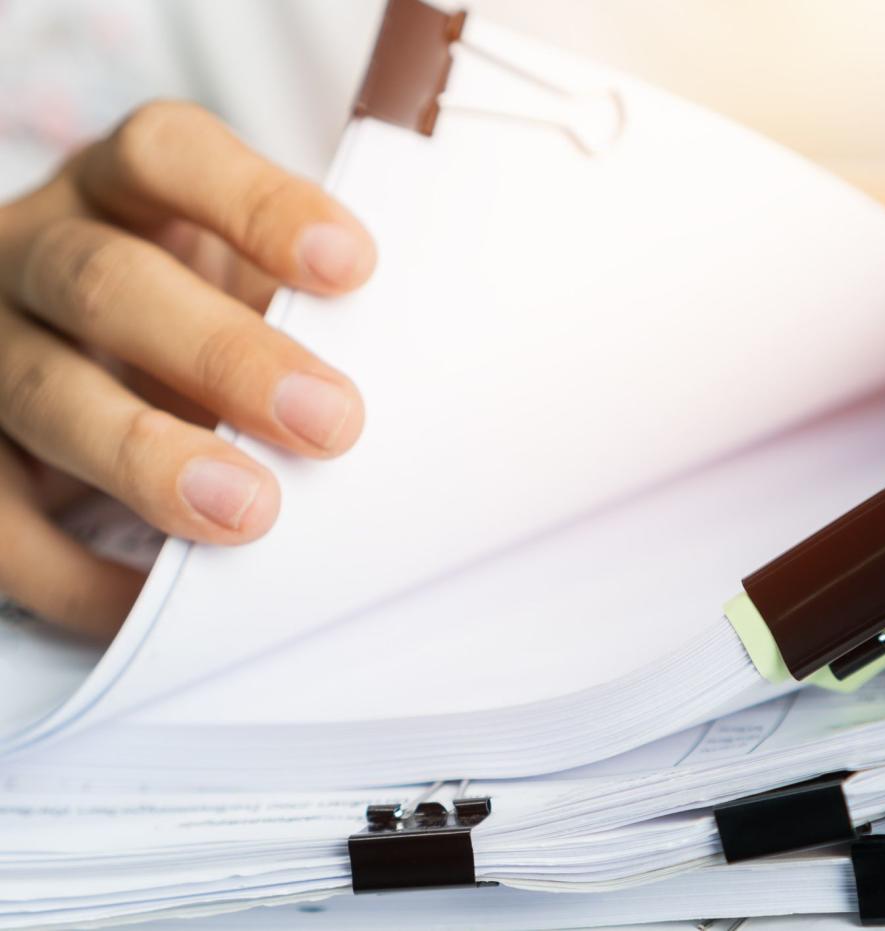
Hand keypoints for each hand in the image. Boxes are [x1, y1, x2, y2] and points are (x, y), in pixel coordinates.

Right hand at [0, 101, 375, 638]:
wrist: (86, 365)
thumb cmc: (194, 322)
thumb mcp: (241, 289)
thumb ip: (295, 313)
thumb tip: (400, 392)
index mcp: (119, 189)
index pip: (167, 154)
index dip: (255, 204)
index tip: (354, 267)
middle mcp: (35, 251)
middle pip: (108, 283)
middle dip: (224, 355)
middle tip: (331, 422)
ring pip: (39, 390)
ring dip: (145, 457)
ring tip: (246, 511)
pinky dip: (72, 567)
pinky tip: (152, 600)